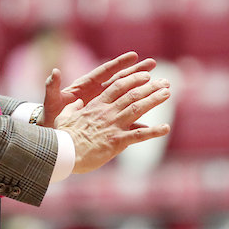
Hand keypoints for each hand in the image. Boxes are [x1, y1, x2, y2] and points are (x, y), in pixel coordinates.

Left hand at [40, 52, 155, 127]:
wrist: (53, 134)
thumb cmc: (51, 117)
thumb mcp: (52, 102)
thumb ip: (53, 87)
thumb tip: (54, 73)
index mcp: (86, 86)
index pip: (105, 72)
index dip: (119, 64)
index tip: (134, 56)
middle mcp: (98, 93)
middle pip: (120, 80)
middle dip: (137, 72)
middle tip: (153, 64)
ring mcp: (104, 107)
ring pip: (127, 97)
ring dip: (142, 92)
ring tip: (160, 86)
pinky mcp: (107, 122)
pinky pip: (125, 120)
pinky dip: (138, 120)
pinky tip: (152, 120)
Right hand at [55, 70, 169, 172]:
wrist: (62, 153)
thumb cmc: (61, 137)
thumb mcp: (64, 117)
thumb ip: (73, 109)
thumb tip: (76, 103)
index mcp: (96, 105)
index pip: (118, 87)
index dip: (133, 79)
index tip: (146, 75)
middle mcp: (107, 112)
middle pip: (132, 94)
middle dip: (150, 87)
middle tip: (165, 81)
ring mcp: (113, 125)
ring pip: (137, 108)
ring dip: (154, 100)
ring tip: (167, 93)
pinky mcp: (116, 141)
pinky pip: (138, 135)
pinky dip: (153, 131)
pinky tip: (166, 128)